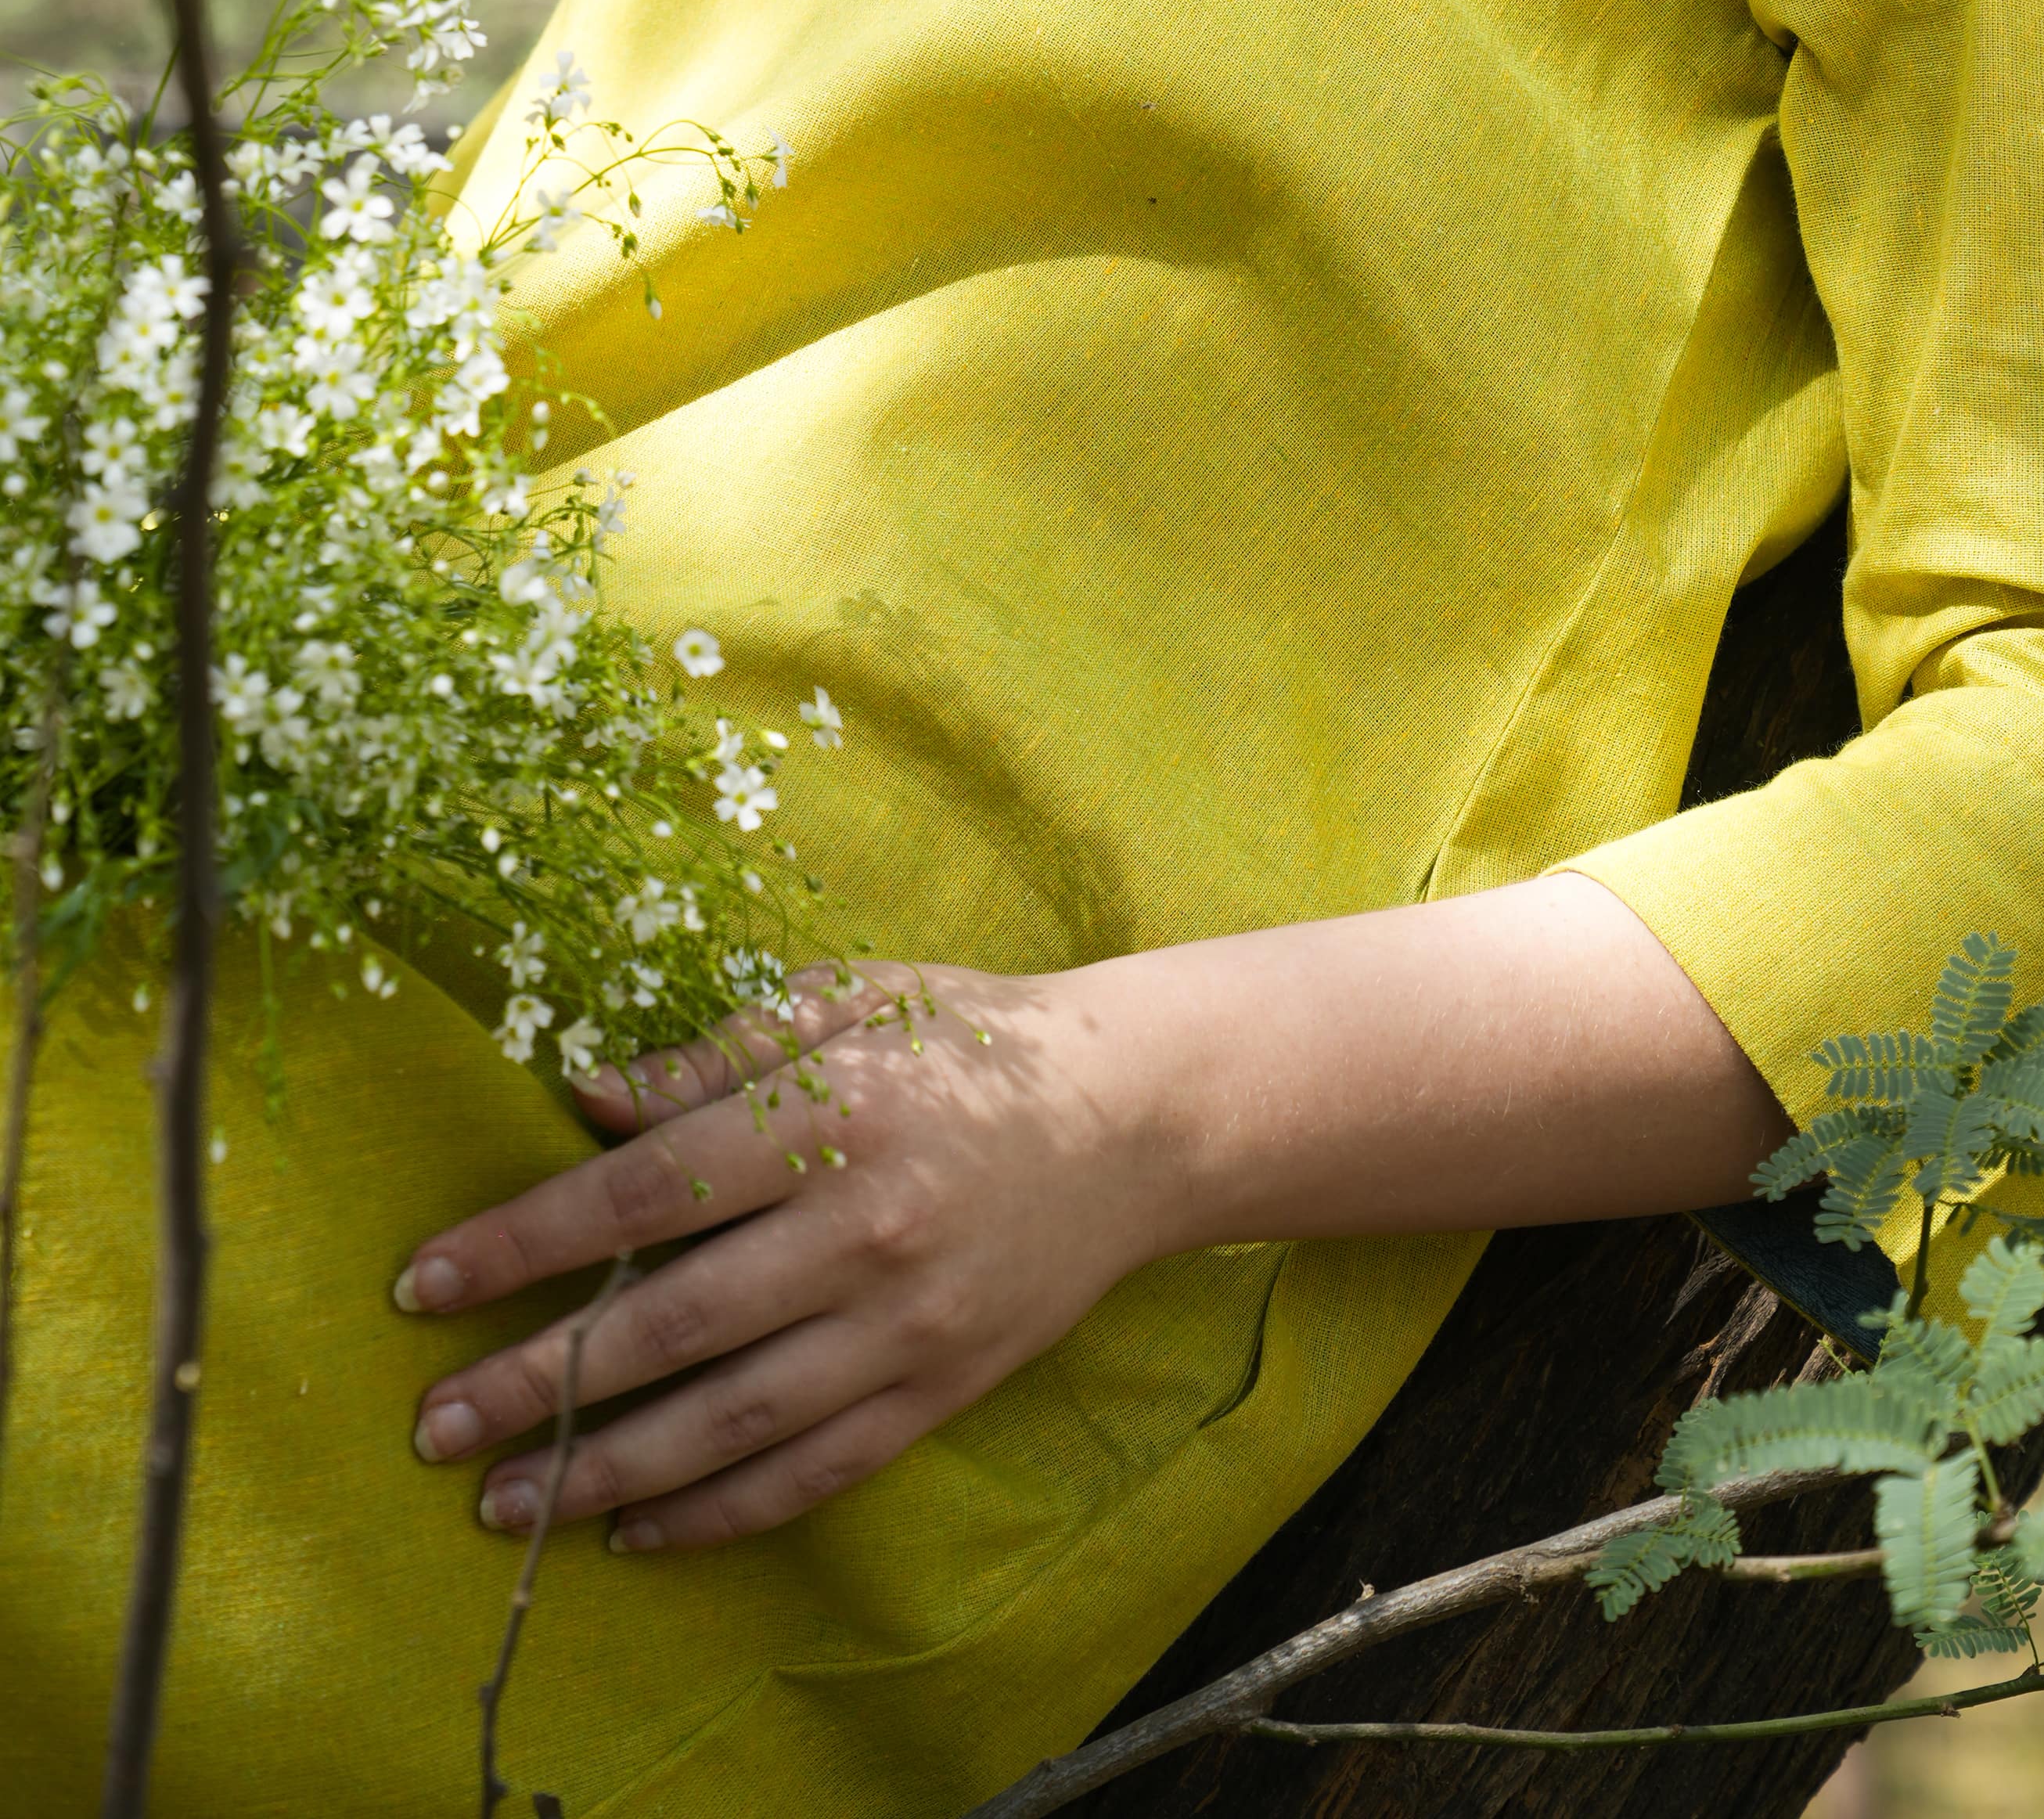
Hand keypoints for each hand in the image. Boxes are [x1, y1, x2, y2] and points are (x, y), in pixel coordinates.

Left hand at [401, 959, 1169, 1554]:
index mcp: (831, 1115)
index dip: (527, 1238)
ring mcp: (906, 1323)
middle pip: (671, 1320)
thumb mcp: (849, 1000)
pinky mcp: (942, 1387)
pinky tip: (637, 1529)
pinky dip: (720, 1511)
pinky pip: (814, 1469)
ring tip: (502, 1500)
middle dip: (538, 1379)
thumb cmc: (969, 1040)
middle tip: (431, 1424)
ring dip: (605, 1465)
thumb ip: (717, 1051)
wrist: (1133, 1113)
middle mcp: (864, 1229)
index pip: (646, 1189)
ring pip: (731, 1418)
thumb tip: (586, 1093)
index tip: (425, 1282)